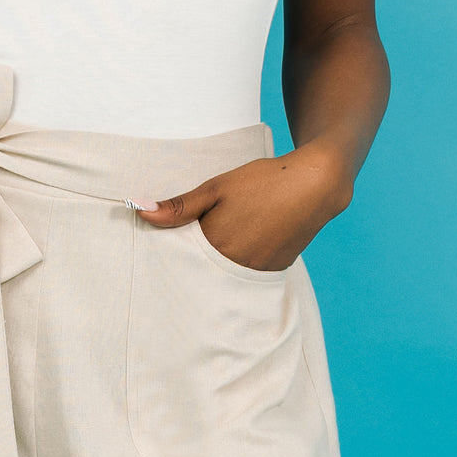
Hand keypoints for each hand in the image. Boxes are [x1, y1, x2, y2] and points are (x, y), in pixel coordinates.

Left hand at [132, 140, 352, 272]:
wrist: (316, 185)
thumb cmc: (263, 182)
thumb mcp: (216, 188)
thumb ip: (179, 206)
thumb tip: (140, 211)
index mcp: (218, 249)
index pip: (181, 263)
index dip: (168, 256)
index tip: (157, 250)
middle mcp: (238, 267)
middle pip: (202, 273)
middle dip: (190, 264)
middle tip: (180, 250)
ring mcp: (259, 271)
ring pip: (224, 274)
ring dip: (214, 264)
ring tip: (211, 245)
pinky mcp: (275, 269)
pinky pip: (245, 273)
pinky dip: (235, 263)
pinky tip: (235, 245)